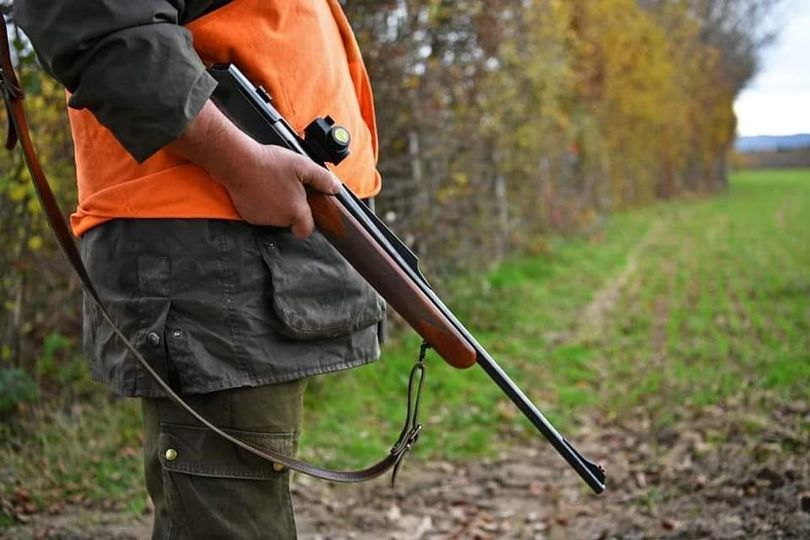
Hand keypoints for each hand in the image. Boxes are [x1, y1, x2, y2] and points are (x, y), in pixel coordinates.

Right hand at [168, 101, 340, 237]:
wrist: (237, 162)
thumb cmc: (270, 164)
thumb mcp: (302, 165)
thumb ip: (322, 178)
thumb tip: (336, 188)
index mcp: (295, 212)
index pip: (306, 230)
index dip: (307, 221)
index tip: (305, 208)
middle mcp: (279, 220)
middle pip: (290, 221)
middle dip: (290, 208)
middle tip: (287, 187)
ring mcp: (262, 219)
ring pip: (274, 218)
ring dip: (275, 206)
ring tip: (272, 184)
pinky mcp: (248, 216)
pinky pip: (259, 214)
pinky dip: (260, 204)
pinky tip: (259, 188)